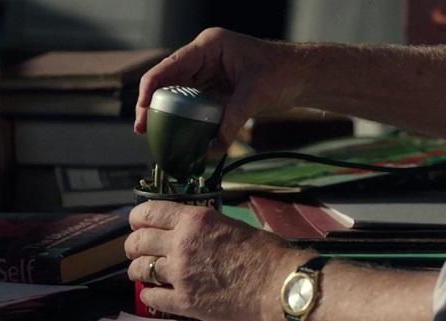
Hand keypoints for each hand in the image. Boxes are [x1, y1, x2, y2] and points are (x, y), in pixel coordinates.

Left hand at [125, 200, 311, 320]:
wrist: (278, 285)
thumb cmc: (266, 253)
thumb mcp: (233, 225)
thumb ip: (205, 227)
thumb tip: (193, 231)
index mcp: (195, 221)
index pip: (149, 213)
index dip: (137, 218)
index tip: (137, 224)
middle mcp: (181, 244)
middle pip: (137, 242)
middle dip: (133, 245)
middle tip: (137, 250)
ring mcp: (180, 275)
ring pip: (139, 270)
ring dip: (138, 270)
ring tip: (143, 273)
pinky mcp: (184, 302)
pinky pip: (151, 297)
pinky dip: (149, 294)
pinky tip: (154, 293)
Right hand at [135, 28, 307, 145]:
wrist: (303, 76)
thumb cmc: (283, 73)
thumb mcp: (254, 96)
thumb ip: (231, 120)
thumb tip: (213, 148)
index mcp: (208, 47)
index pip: (168, 68)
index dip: (149, 91)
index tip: (142, 115)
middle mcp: (204, 58)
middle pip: (169, 83)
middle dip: (155, 107)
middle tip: (146, 132)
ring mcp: (209, 73)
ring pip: (180, 96)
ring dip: (172, 116)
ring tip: (161, 139)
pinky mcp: (217, 89)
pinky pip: (196, 106)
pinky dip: (190, 122)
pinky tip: (184, 138)